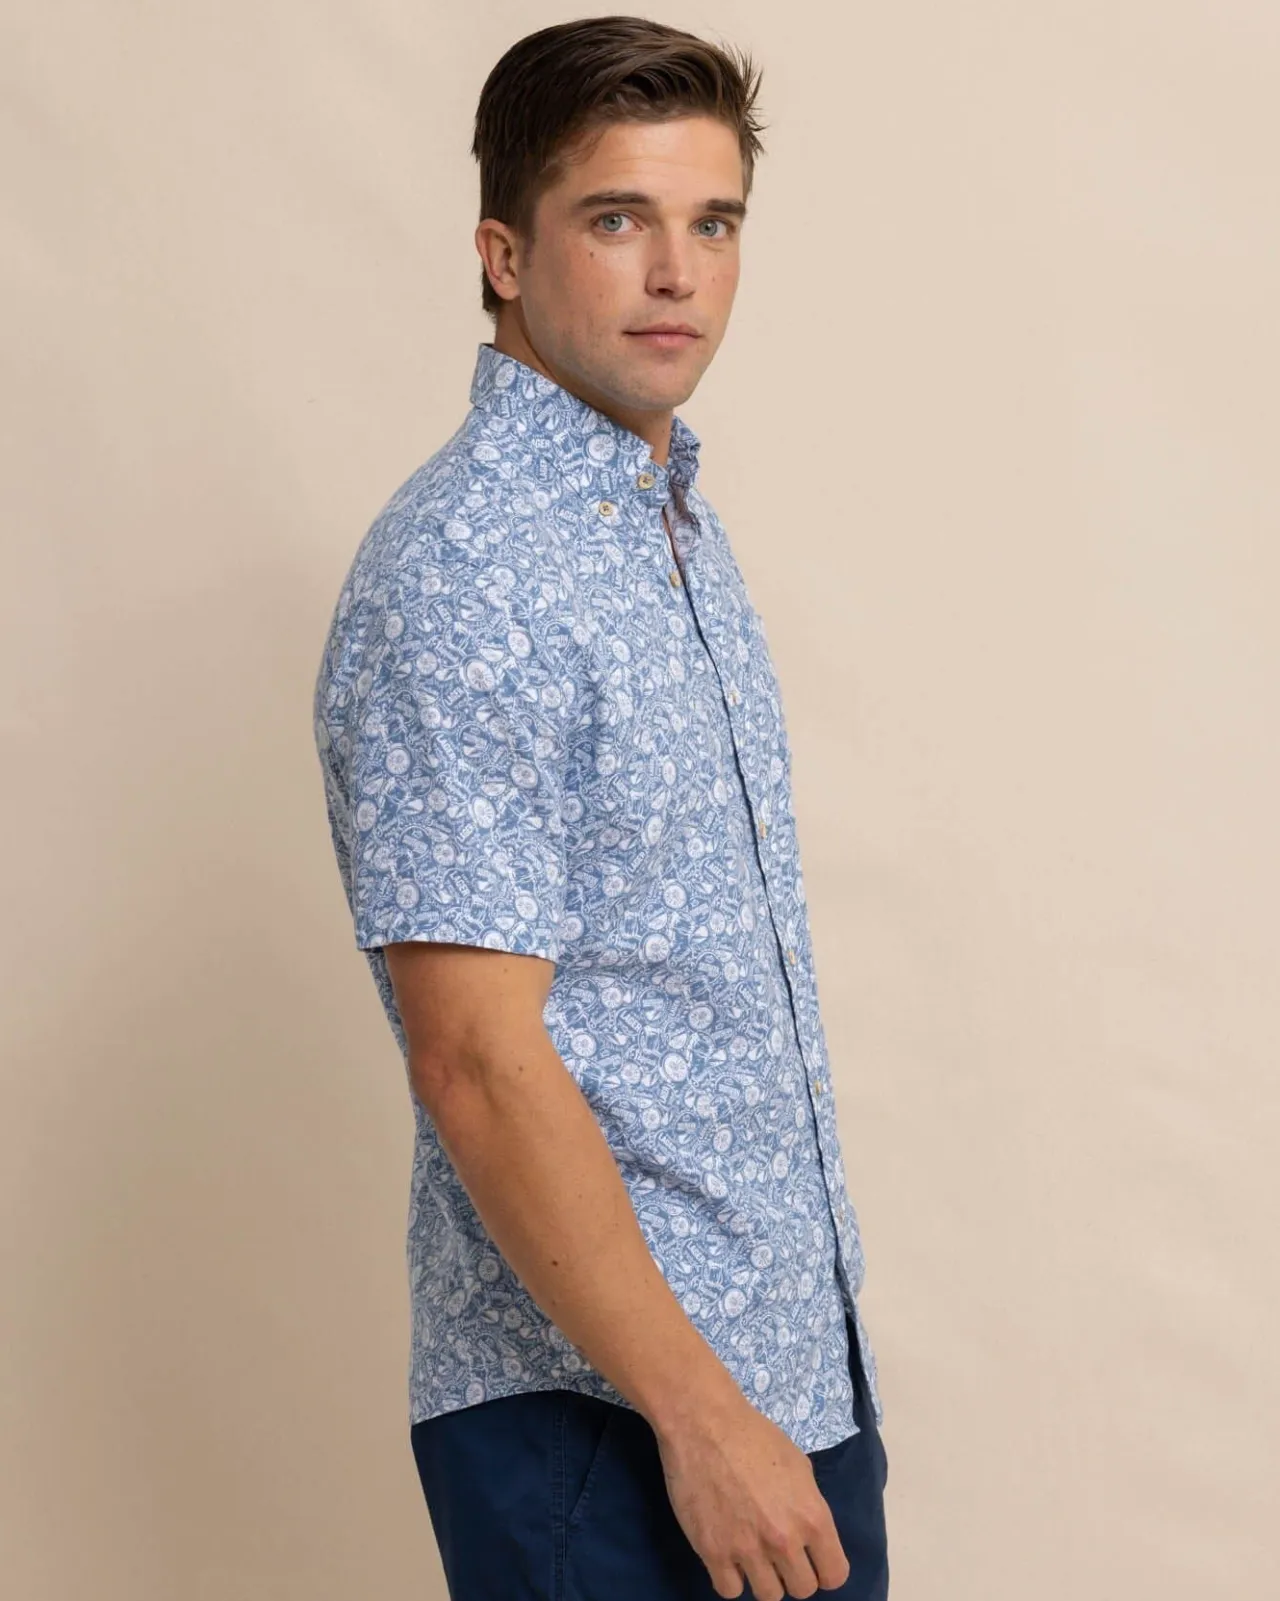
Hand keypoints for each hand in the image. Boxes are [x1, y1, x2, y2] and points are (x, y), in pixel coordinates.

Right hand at [654, 1393, 849, 1598]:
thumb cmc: (754, 1435)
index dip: (824, 1569)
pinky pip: (730, 1590)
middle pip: (802, 1590)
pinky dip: (731, 1577)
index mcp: (812, 1517)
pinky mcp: (713, 1552)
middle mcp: (784, 1541)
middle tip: (777, 1553)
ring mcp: (748, 1550)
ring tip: (752, 1553)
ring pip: (768, 1595)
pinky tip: (728, 1555)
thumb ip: (807, 1507)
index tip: (811, 1559)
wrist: (705, 1423)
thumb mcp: (799, 1466)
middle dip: (793, 1573)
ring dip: (763, 1577)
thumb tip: (807, 1534)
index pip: (835, 1575)